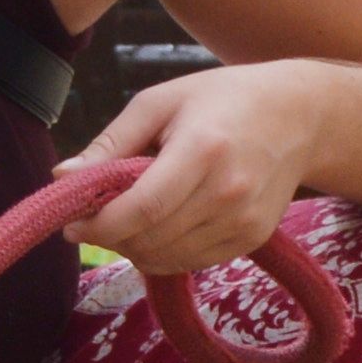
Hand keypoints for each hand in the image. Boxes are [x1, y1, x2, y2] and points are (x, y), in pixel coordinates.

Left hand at [73, 61, 315, 274]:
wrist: (299, 116)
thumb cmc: (222, 99)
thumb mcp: (160, 102)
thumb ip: (110, 144)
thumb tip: (62, 179)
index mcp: (202, 149)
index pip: (141, 209)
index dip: (99, 225)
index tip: (72, 223)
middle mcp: (228, 191)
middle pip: (149, 239)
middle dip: (110, 237)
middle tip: (94, 219)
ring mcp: (244, 220)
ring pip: (166, 259)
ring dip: (133, 247)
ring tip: (128, 218)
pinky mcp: (251, 239)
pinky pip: (190, 262)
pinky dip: (162, 253)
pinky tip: (159, 225)